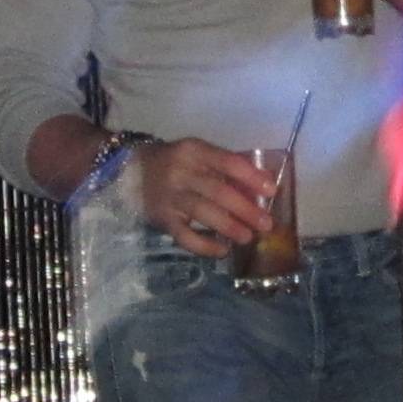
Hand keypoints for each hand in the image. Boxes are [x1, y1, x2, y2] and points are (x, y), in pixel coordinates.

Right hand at [133, 137, 278, 255]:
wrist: (130, 171)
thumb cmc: (176, 163)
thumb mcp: (198, 155)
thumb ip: (227, 167)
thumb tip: (265, 183)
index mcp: (194, 151)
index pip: (228, 162)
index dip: (252, 177)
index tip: (272, 191)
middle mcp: (181, 172)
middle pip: (218, 191)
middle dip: (246, 209)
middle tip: (266, 224)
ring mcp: (170, 196)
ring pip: (203, 212)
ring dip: (229, 227)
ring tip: (247, 237)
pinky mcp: (162, 219)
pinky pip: (185, 236)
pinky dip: (204, 246)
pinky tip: (222, 250)